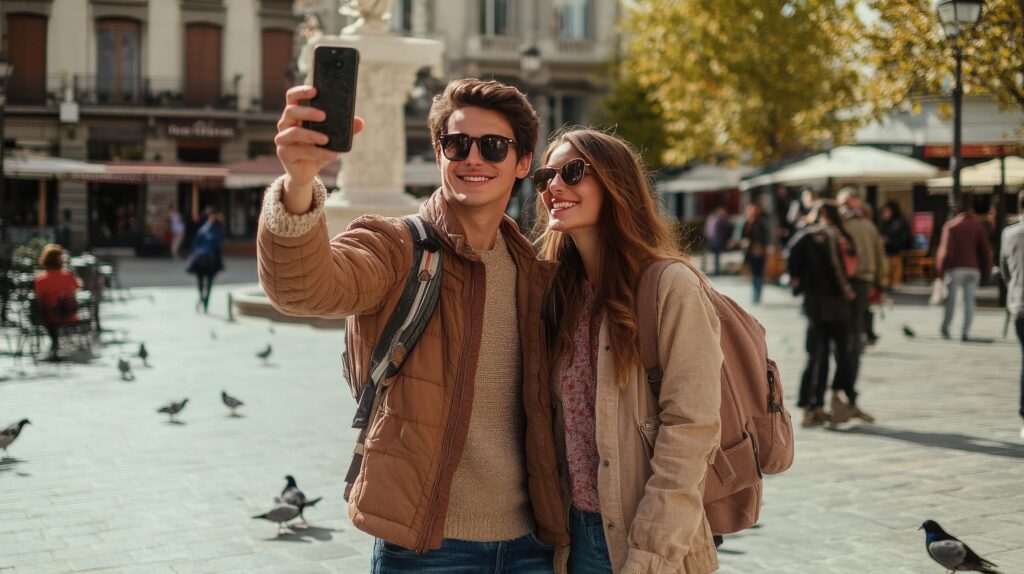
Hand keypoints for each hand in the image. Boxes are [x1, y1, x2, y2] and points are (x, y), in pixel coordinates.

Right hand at [274, 86, 364, 213]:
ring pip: (294, 132)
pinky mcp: (284, 153)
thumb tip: (360, 122)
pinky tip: (331, 154)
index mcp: (296, 115)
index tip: (315, 90)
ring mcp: (282, 139)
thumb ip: (344, 129)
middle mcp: (285, 124)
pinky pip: (300, 151)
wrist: (307, 172)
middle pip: (291, 111)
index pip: (292, 97)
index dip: (301, 91)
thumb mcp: (332, 138)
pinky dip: (317, 152)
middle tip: (324, 116)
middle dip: (308, 112)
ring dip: (312, 135)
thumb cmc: (318, 149)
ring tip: (327, 139)